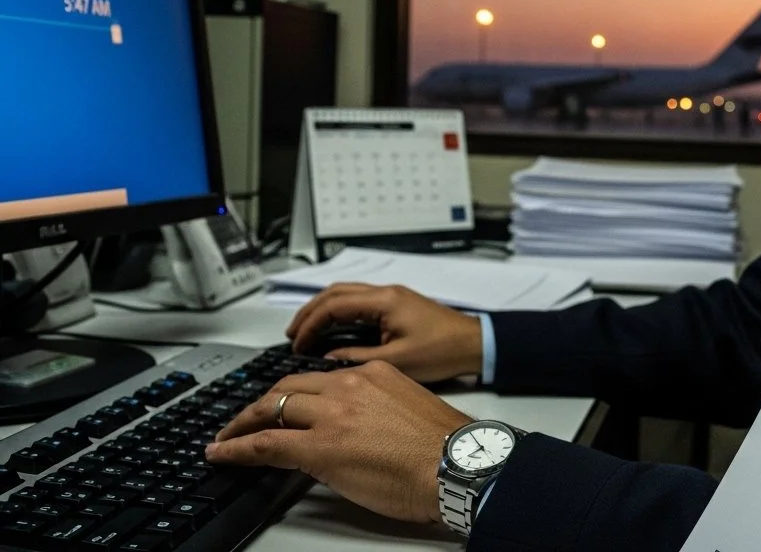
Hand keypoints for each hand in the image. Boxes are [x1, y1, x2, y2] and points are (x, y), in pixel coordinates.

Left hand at [206, 360, 471, 523]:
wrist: (458, 466)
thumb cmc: (446, 447)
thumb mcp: (409, 408)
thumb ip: (378, 406)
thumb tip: (358, 425)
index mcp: (374, 372)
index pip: (319, 379)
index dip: (294, 394)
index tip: (285, 404)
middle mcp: (349, 385)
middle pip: (288, 388)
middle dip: (261, 404)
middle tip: (245, 420)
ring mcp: (332, 415)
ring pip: (270, 409)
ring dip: (242, 424)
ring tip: (227, 438)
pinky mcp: (319, 447)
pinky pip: (264, 443)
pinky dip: (236, 447)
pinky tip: (222, 453)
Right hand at [286, 283, 483, 381]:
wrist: (475, 344)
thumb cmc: (442, 351)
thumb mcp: (397, 361)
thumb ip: (357, 358)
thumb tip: (327, 361)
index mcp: (384, 301)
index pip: (333, 305)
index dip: (310, 324)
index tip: (296, 344)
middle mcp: (385, 292)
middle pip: (335, 293)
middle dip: (310, 312)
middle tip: (292, 335)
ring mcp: (392, 297)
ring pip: (346, 294)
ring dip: (323, 310)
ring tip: (306, 332)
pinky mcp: (397, 305)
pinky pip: (359, 302)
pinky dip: (340, 313)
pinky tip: (333, 330)